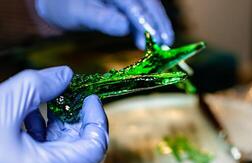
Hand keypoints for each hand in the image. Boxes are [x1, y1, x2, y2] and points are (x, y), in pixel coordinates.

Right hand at [0, 66, 108, 162]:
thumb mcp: (2, 104)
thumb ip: (39, 86)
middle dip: (76, 115)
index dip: (97, 120)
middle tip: (70, 92)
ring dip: (57, 120)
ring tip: (48, 99)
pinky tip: (27, 113)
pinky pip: (41, 149)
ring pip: (59, 147)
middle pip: (79, 146)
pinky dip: (40, 128)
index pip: (94, 147)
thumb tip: (66, 74)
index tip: (91, 97)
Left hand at [35, 0, 173, 48]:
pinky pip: (140, 12)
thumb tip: (125, 27)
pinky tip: (149, 38)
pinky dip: (146, 26)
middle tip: (167, 43)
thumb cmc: (63, 6)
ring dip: (156, 25)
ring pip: (147, 8)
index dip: (149, 21)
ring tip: (163, 43)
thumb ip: (101, 18)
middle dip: (159, 22)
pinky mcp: (124, 3)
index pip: (135, 3)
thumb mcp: (78, 13)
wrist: (57, 2)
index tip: (159, 38)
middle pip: (148, 3)